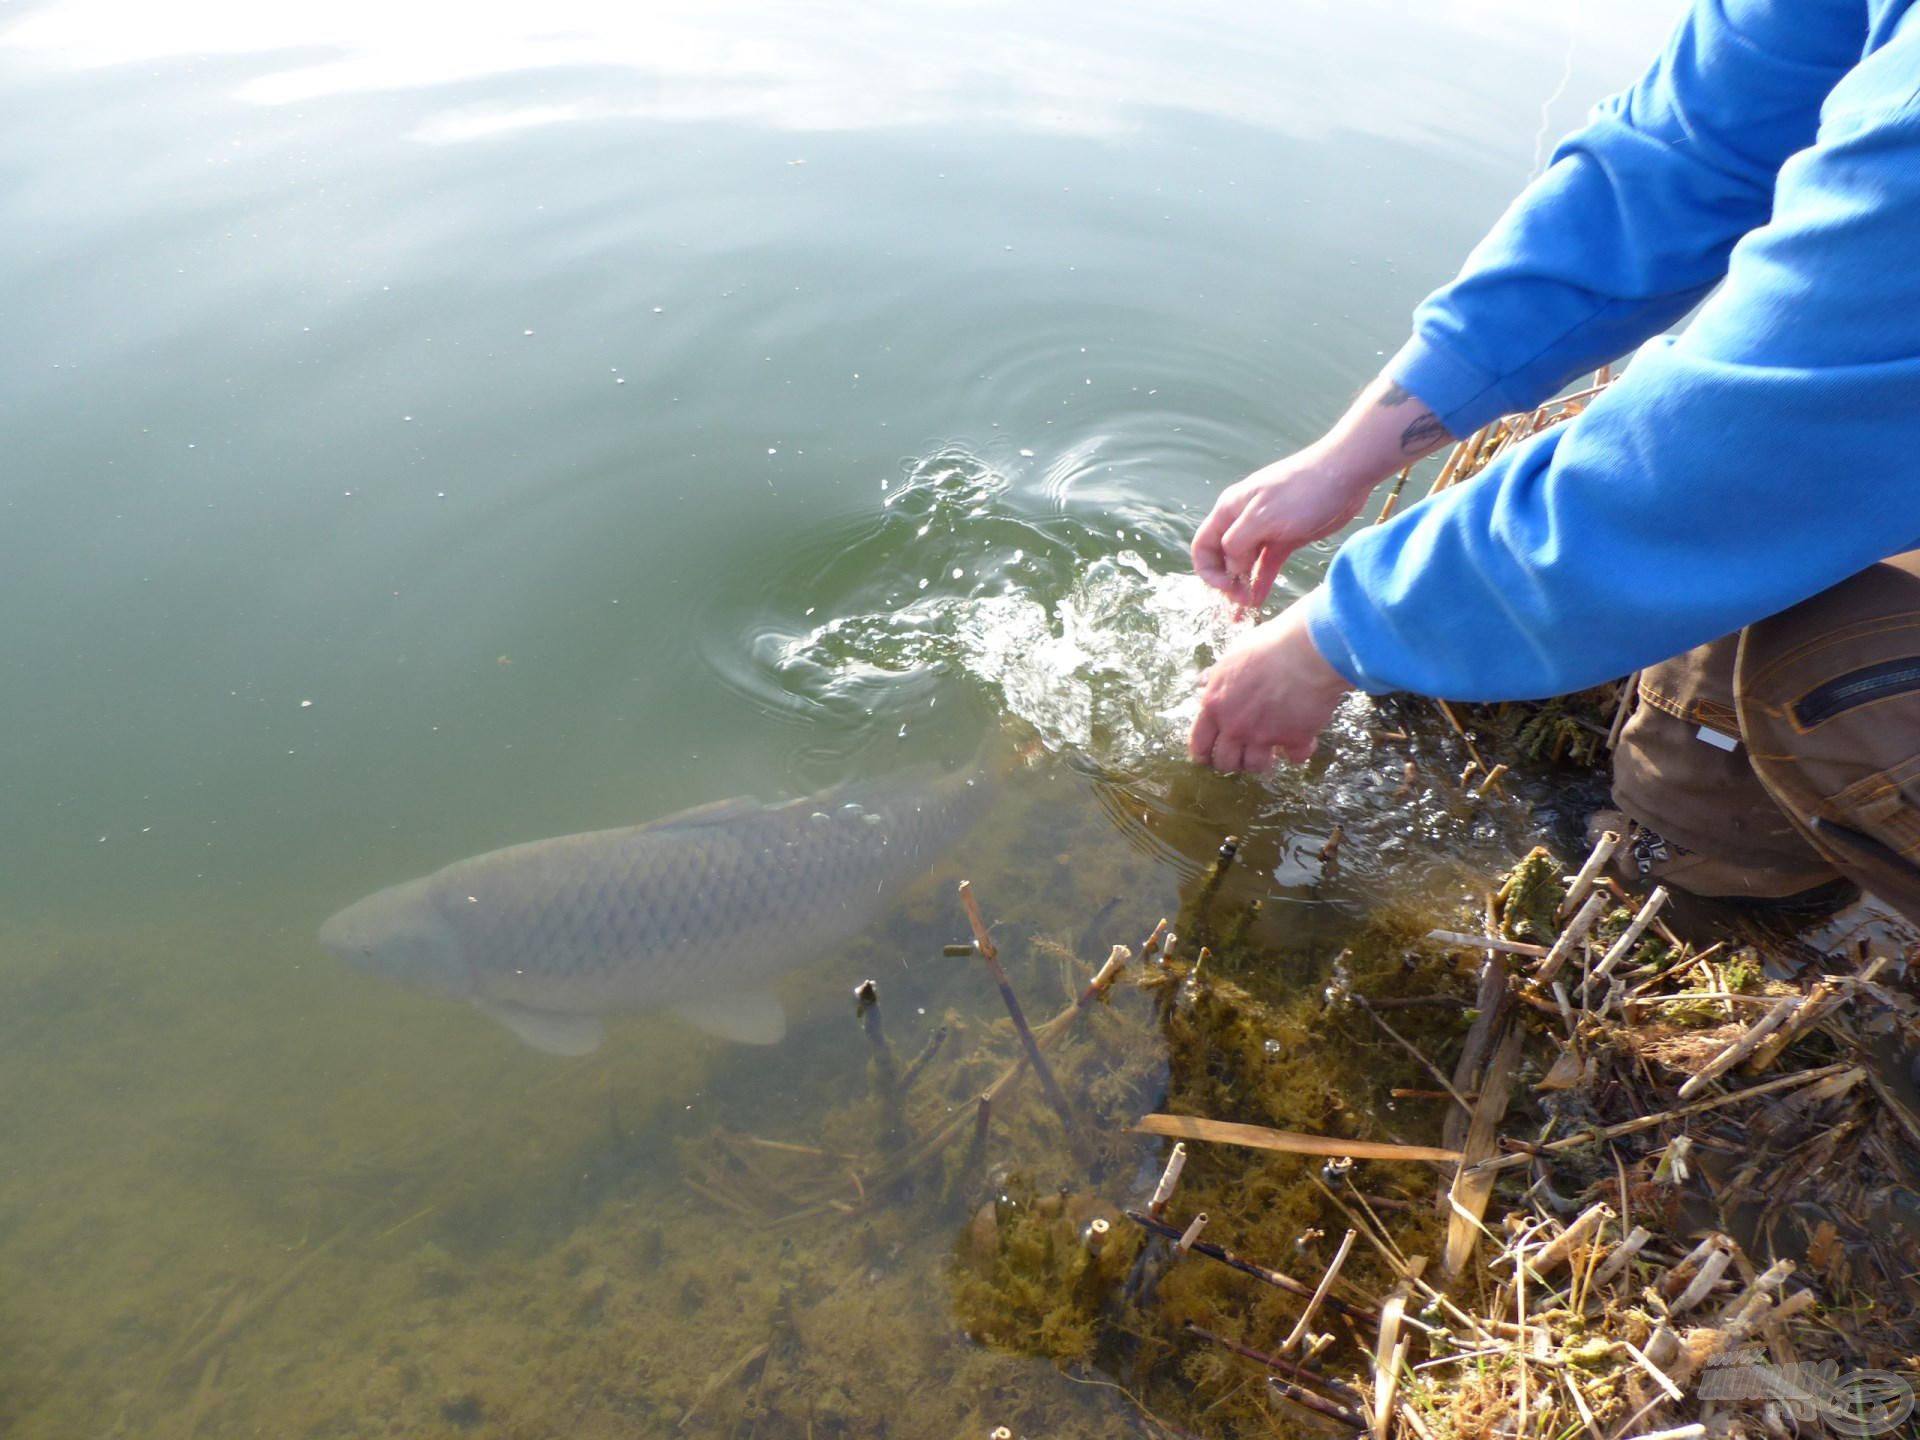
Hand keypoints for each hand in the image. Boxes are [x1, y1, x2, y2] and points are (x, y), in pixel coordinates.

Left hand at [1189, 597, 1351, 770]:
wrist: (1308, 650)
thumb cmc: (1269, 645)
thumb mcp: (1232, 656)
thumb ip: (1217, 676)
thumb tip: (1203, 681)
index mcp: (1215, 705)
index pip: (1199, 742)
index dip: (1203, 754)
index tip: (1209, 757)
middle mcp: (1235, 726)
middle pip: (1225, 763)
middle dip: (1234, 761)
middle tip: (1244, 752)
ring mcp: (1264, 736)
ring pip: (1256, 767)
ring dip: (1263, 761)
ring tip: (1271, 750)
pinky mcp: (1295, 739)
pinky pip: (1295, 757)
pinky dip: (1299, 751)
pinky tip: (1303, 739)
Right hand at [1190, 375, 1450, 607]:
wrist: (1344, 475)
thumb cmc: (1302, 490)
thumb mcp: (1263, 517)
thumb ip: (1238, 544)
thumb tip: (1231, 568)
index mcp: (1230, 510)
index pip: (1203, 545)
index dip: (1207, 570)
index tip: (1226, 587)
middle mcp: (1243, 520)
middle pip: (1222, 557)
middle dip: (1226, 582)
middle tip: (1241, 601)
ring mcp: (1265, 530)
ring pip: (1245, 564)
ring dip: (1242, 587)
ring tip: (1246, 611)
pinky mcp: (1286, 539)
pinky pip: (1266, 565)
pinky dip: (1260, 582)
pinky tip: (1259, 600)